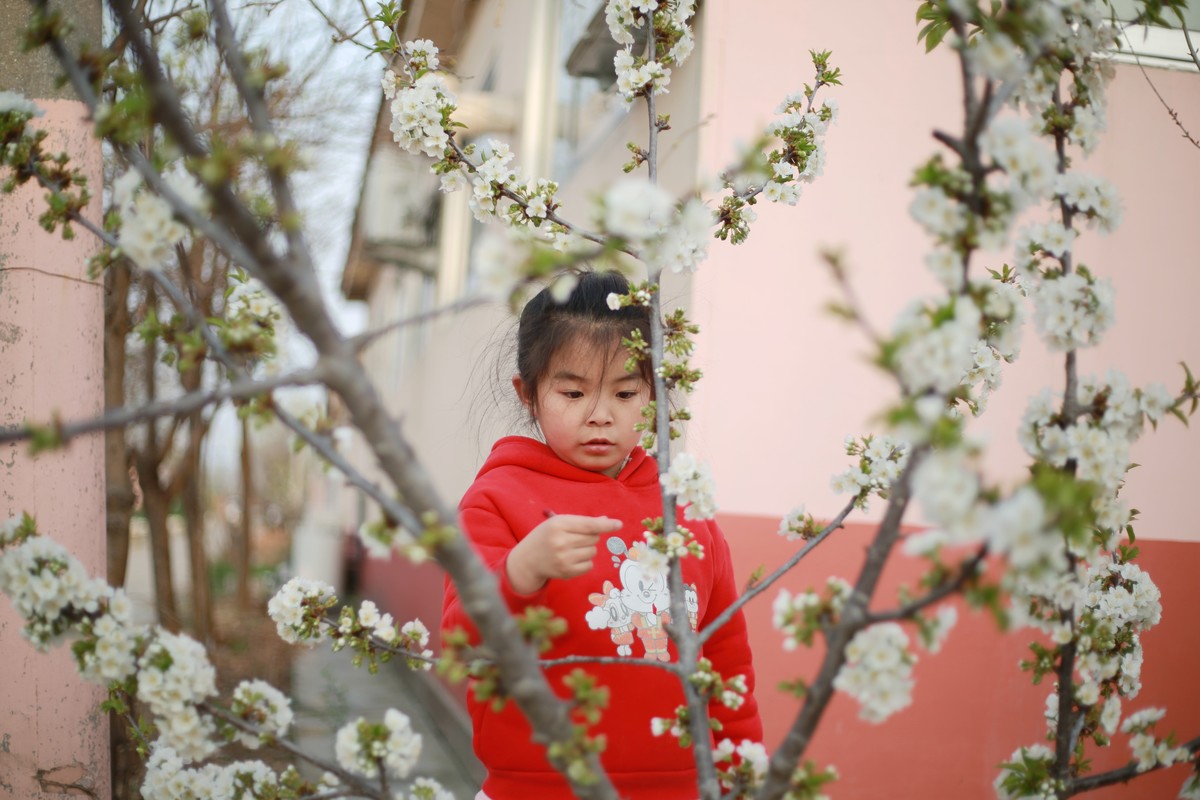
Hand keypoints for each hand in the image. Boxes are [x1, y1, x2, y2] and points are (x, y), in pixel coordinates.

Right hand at [505, 515, 621, 594]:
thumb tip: (605, 521)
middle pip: (594, 538)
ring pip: (593, 551)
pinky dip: (585, 562)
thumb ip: (582, 522)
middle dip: (590, 537)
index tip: (619, 524)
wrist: (528, 560)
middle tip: (575, 538)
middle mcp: (561, 542)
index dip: (605, 525)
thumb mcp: (559, 523)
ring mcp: (564, 558)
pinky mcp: (567, 572)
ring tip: (571, 549)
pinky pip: (590, 565)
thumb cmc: (546, 536)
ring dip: (587, 549)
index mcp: (558, 524)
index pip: (588, 525)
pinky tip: (572, 559)